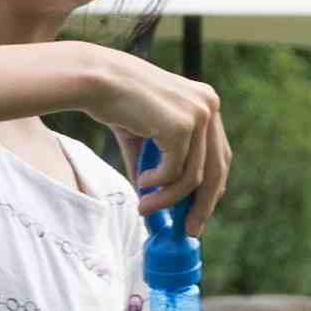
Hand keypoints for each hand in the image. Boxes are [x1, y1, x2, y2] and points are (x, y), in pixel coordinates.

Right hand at [72, 52, 232, 214]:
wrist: (92, 78)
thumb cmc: (114, 103)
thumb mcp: (146, 137)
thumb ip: (159, 166)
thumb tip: (159, 204)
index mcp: (206, 104)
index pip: (219, 156)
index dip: (211, 188)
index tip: (199, 214)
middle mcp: (209, 106)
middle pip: (217, 170)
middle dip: (202, 205)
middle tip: (190, 231)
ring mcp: (199, 114)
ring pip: (193, 177)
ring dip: (168, 200)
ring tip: (145, 208)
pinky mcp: (182, 125)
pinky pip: (175, 171)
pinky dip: (157, 183)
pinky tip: (142, 180)